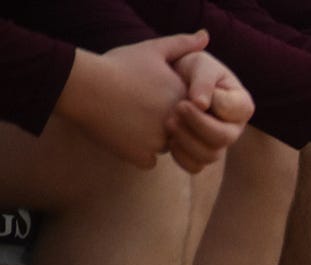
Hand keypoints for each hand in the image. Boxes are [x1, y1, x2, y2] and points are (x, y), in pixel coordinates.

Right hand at [54, 32, 206, 167]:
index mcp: (185, 101)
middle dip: (162, 122)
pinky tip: (121, 133)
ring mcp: (160, 143)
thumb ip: (182, 45)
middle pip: (178, 130)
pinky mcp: (142, 156)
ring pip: (162, 146)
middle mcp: (178, 124)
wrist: (83, 85)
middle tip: (136, 106)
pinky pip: (146, 160)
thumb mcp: (151, 49)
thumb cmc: (116, 66)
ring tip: (127, 118)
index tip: (149, 93)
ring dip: (149, 138)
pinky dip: (135, 152)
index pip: (190, 112)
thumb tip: (205, 37)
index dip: (168, 103)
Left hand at [167, 51, 253, 171]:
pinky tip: (169, 139)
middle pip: (223, 138)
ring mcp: (218, 145)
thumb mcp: (199, 63)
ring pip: (209, 156)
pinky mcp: (199, 155)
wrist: (167, 81)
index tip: (190, 95)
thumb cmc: (190, 68)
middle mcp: (234, 128)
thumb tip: (201, 104)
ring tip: (169, 122)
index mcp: (241, 104)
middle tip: (177, 108)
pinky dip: (180, 155)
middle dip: (197, 124)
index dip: (213, 104)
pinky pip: (194, 166)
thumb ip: (203, 79)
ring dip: (186, 140)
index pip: (235, 111)